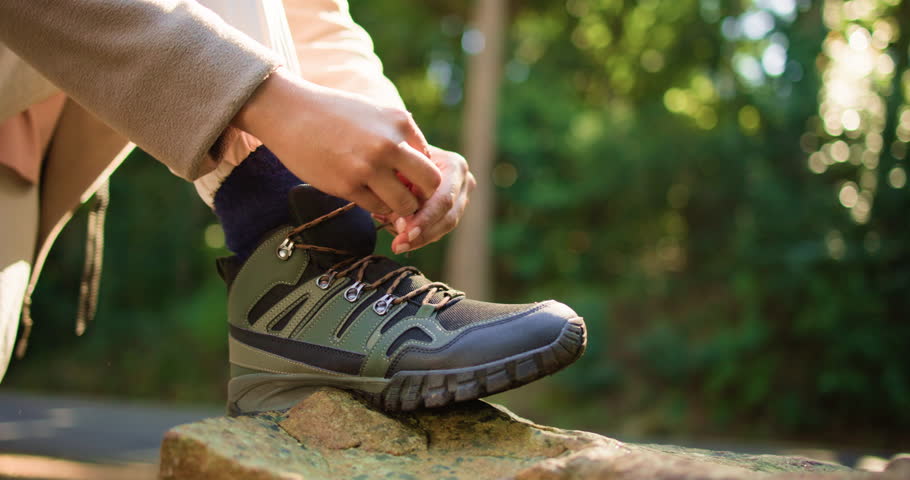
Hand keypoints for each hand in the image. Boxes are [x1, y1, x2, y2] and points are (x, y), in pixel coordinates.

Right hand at [231, 68, 440, 216]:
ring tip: (386, 200)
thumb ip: (399, 136)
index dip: (421, 177)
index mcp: (400, 123)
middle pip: (430, 184)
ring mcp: (368, 166)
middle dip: (423, 196)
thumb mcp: (375, 113)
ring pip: (405, 204)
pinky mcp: (347, 185)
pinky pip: (376, 208)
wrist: (290, 112)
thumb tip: (420, 166)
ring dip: (399, 208)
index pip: (431, 161)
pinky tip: (364, 196)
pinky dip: (375, 207)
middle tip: (408, 198)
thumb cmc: (334, 114)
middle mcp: (390, 144)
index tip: (407, 181)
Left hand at [375, 145, 475, 252]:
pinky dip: (420, 235)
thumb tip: (401, 222)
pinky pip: (438, 229)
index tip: (404, 233)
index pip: (443, 199)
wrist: (404, 150)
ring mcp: (463, 197)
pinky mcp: (454, 210)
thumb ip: (401, 190)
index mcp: (455, 166)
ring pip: (444, 227)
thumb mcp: (398, 167)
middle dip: (422, 234)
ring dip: (420, 238)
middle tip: (399, 245)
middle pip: (448, 217)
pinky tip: (401, 236)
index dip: (425, 219)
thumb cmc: (398, 154)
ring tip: (397, 243)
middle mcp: (465, 182)